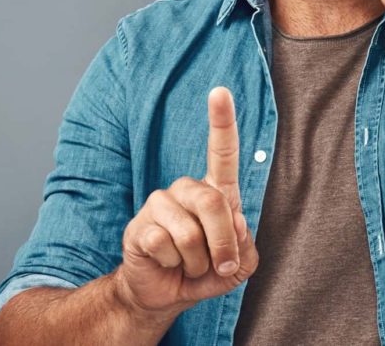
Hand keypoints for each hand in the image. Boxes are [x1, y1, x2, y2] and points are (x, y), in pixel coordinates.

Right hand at [114, 86, 259, 318]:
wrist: (163, 293)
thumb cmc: (203, 271)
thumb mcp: (238, 265)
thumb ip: (245, 247)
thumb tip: (234, 222)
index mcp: (213, 191)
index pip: (221, 153)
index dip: (222, 121)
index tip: (220, 91)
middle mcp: (185, 190)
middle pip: (214, 203)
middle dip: (223, 244)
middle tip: (219, 265)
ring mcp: (159, 204)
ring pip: (190, 234)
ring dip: (197, 262)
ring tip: (187, 264)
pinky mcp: (139, 225)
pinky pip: (165, 246)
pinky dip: (173, 266)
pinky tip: (165, 263)